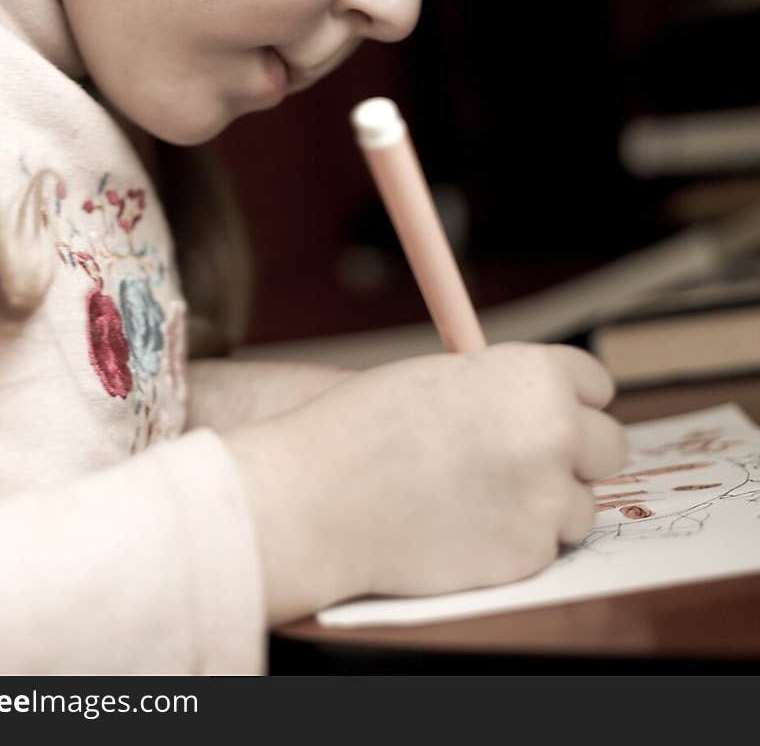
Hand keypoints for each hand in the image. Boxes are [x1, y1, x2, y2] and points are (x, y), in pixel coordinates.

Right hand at [225, 342, 624, 622]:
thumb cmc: (368, 428)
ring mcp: (546, 497)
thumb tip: (547, 405)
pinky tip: (463, 526)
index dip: (569, 399)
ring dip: (544, 504)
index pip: (596, 384)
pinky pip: (544, 546)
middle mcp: (554, 432)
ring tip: (478, 495)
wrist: (322, 497)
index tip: (551, 413)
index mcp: (533, 375)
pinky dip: (514, 541)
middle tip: (528, 461)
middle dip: (575, 454)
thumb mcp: (444, 378)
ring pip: (581, 505)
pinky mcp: (529, 555)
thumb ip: (505, 388)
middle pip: (609, 445)